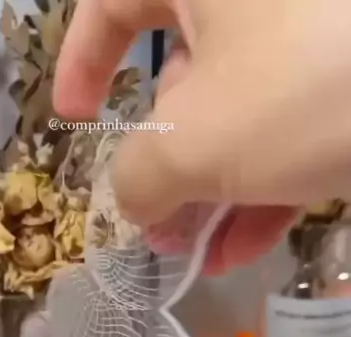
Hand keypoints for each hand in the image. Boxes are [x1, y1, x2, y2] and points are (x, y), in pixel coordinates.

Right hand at [54, 0, 350, 271]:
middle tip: (159, 224)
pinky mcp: (349, 75)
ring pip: (244, 106)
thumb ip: (137, 176)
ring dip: (215, 187)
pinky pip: (295, 121)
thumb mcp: (196, 142)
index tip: (73, 120)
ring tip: (199, 253)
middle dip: (167, 160)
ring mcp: (312, 28)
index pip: (114, 0)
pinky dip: (268, 179)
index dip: (82, 62)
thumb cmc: (304, 87)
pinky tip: (248, 244)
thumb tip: (132, 200)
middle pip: (186, 71)